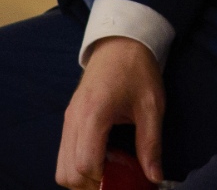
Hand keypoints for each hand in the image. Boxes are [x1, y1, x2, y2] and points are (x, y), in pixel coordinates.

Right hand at [57, 37, 163, 189]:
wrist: (120, 42)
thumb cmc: (137, 70)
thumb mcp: (152, 106)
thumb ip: (151, 144)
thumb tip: (155, 177)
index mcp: (94, 114)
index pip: (85, 164)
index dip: (102, 180)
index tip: (123, 178)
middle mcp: (74, 120)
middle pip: (68, 173)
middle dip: (91, 184)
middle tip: (116, 179)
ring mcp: (68, 120)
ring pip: (61, 168)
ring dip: (82, 178)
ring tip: (109, 170)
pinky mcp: (68, 120)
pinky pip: (64, 155)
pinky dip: (78, 165)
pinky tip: (102, 157)